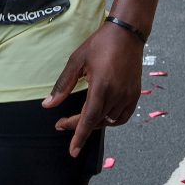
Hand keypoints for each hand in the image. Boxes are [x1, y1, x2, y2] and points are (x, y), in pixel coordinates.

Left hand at [43, 23, 143, 156]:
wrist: (127, 34)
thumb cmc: (100, 44)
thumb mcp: (77, 61)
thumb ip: (63, 85)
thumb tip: (48, 105)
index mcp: (101, 87)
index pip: (88, 119)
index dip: (78, 136)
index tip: (72, 151)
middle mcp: (117, 95)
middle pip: (96, 121)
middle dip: (79, 127)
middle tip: (62, 123)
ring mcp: (128, 96)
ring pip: (109, 121)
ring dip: (93, 123)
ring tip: (80, 118)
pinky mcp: (135, 94)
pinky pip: (122, 117)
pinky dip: (111, 121)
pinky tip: (101, 117)